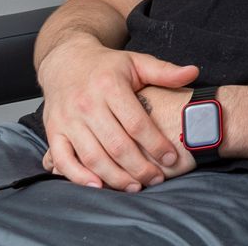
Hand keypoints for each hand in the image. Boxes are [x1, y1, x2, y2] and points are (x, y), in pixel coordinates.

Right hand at [37, 38, 198, 190]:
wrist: (65, 61)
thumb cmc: (106, 66)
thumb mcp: (136, 62)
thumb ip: (164, 71)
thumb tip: (193, 72)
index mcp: (110, 86)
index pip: (137, 123)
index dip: (156, 144)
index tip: (171, 158)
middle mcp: (87, 104)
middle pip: (116, 144)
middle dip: (139, 167)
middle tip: (156, 179)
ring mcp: (68, 120)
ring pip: (93, 156)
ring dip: (115, 177)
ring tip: (135, 187)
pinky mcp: (53, 131)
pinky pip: (63, 160)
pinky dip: (78, 176)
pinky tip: (98, 186)